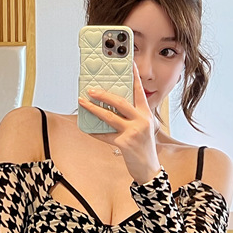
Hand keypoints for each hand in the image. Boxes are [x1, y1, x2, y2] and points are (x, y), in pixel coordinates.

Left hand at [78, 64, 160, 184]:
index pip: (139, 91)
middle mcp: (141, 120)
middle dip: (103, 94)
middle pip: (120, 102)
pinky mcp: (125, 143)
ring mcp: (133, 132)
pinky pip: (105, 135)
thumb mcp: (143, 128)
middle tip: (90, 89)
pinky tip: (87, 128)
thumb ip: (132, 116)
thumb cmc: (144, 147)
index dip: (133, 77)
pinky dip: (95, 132)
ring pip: (110, 116)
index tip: (128, 63)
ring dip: (94, 109)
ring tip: (83, 102)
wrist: (149, 169)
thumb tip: (111, 106)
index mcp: (146, 114)